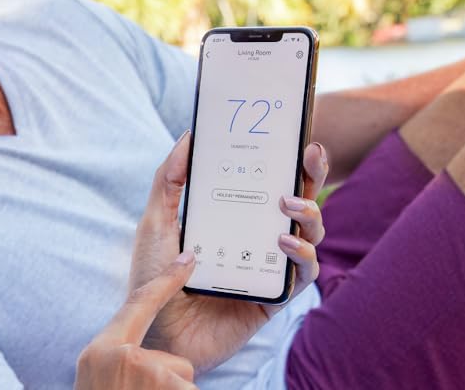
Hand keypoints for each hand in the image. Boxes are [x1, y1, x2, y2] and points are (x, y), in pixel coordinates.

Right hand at [76, 253, 199, 389]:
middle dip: (168, 381)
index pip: (139, 303)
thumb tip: (136, 348)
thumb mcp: (97, 377)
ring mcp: (148, 373)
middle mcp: (124, 357)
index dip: (168, 280)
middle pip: (174, 358)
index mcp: (101, 350)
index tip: (189, 259)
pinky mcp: (169, 387)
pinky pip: (193, 389)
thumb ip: (118, 355)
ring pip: (184, 376)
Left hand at [127, 133, 327, 372]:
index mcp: (234, 217)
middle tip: (309, 153)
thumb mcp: (156, 223)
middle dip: (311, 174)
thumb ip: (169, 180)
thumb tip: (189, 137)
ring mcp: (269, 267)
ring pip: (310, 234)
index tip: (293, 133)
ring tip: (288, 204)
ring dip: (309, 213)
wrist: (153, 332)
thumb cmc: (153, 279)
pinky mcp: (275, 296)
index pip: (268, 182)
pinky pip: (304, 275)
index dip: (286, 158)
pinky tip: (285, 244)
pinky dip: (302, 255)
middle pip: (298, 202)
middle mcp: (257, 239)